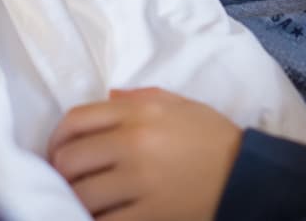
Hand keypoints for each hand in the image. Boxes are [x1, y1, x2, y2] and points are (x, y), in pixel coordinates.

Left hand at [47, 88, 241, 220]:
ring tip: (81, 202)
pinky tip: (98, 219)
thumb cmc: (214, 139)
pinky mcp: (150, 215)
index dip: (56, 139)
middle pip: (70, 159)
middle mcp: (135, 143)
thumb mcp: (181, 105)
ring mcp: (140, 182)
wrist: (249, 176)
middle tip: (66, 182)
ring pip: (81, 194)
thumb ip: (140, 98)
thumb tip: (106, 98)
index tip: (57, 153)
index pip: (76, 120)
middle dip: (60, 174)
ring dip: (75, 201)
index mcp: (140, 112)